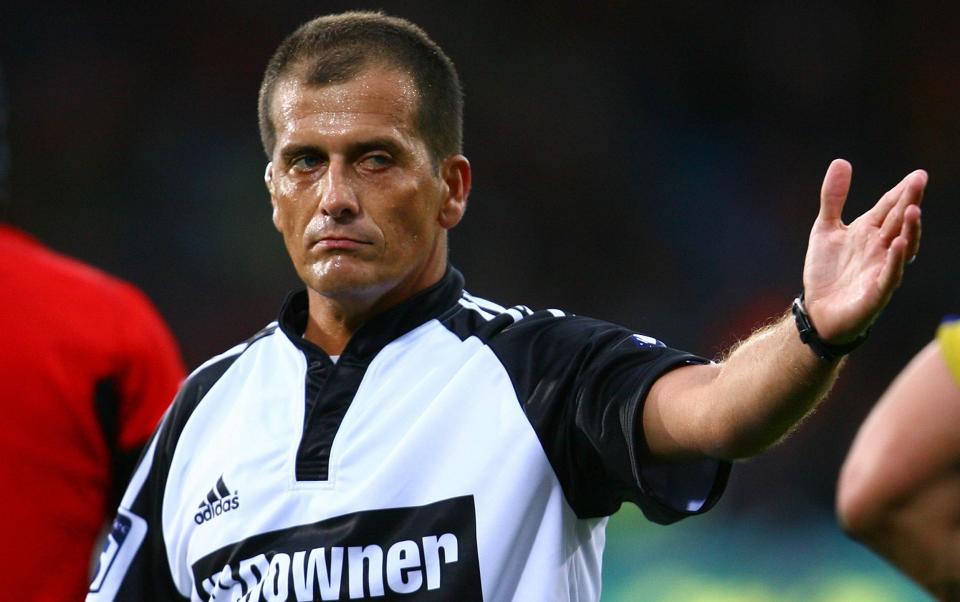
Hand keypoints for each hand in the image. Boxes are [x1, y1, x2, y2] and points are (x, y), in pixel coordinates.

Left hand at [802, 159, 925, 343]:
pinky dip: (894, 261)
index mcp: (869, 232)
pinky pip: (889, 276)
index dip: (901, 191)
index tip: (917, 174)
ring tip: (913, 210)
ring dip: (909, 230)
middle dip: (910, 202)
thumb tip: (841, 161)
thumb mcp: (825, 229)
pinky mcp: (876, 293)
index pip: (889, 207)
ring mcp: (880, 270)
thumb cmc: (826, 272)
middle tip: (920, 181)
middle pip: (899, 222)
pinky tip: (897, 245)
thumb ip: (833, 198)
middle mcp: (880, 248)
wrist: (817, 312)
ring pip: (902, 247)